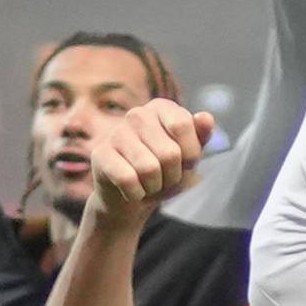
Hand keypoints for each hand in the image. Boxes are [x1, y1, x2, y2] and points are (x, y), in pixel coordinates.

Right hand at [88, 98, 216, 222]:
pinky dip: (136, 193)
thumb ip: (201, 136)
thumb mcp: (189, 156)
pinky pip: (128, 180)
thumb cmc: (164, 172)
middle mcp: (137, 114)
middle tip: (163, 177)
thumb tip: (205, 117)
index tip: (185, 163)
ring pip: (149, 169)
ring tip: (148, 183)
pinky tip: (132, 190)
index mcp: (161, 107)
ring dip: (154, 186)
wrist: (133, 198)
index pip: (183, 125)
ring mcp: (116, 133)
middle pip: (169, 153)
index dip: (190, 155)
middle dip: (172, 176)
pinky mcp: (100, 154)